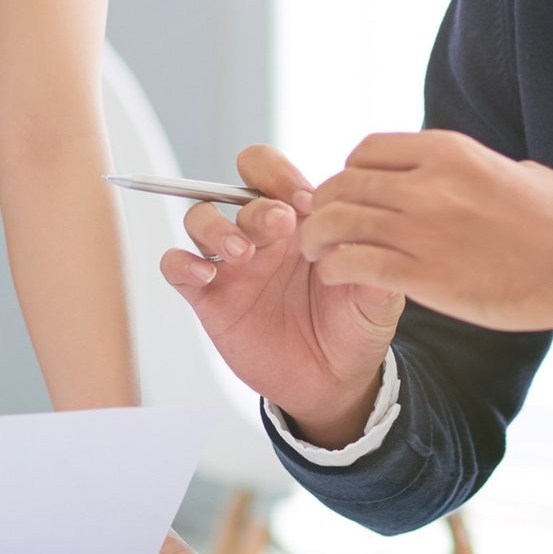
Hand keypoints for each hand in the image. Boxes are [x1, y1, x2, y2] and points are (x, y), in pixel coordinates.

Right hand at [160, 145, 402, 446]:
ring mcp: (233, 266)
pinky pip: (176, 267)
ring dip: (215, 227)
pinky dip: (181, 263)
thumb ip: (373, 263)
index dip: (281, 176)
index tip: (306, 202)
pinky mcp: (211, 299)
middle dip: (256, 203)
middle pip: (233, 191)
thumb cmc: (355, 326)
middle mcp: (260, 236)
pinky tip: (205, 274)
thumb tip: (370, 234)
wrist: (336, 381)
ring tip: (242, 252)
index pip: (271, 172)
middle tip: (278, 224)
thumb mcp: (377, 296)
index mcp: (298, 221)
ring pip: (199, 219)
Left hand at [300, 130, 552, 330]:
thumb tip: (441, 172)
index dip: (350, 174)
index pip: (366, 152)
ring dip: (318, 238)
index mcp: (449, 151)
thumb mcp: (509, 168)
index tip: (353, 195)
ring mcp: (425, 230)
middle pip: (344, 186)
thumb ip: (465, 168)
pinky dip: (336, 269)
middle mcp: (429, 185)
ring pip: (337, 223)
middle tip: (322, 225)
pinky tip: (338, 276)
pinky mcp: (427, 276)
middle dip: (325, 206)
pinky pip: (355, 265)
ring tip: (317, 252)